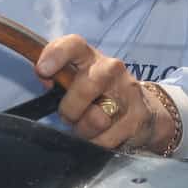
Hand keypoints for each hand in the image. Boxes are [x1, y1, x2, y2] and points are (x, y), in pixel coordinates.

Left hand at [36, 35, 175, 151]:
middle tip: (69, 116)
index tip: (42, 70)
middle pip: (86, 87)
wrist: (146, 112)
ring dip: (85, 130)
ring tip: (88, 127)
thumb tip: (43, 77)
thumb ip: (59, 77)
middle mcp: (111, 69)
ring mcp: (128, 92)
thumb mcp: (78, 81)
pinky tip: (103, 135)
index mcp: (90, 58)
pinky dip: (97, 143)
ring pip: (96, 119)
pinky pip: (105, 140)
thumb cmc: (100, 95)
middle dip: (71, 109)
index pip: (74, 45)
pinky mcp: (137, 117)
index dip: (57, 54)